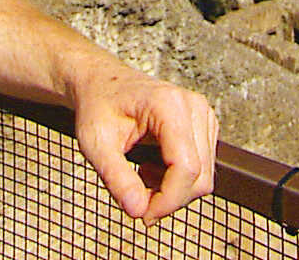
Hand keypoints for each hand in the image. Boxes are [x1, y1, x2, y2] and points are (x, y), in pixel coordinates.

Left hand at [70, 65, 218, 223]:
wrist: (101, 83)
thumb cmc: (97, 105)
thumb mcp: (95, 143)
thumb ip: (116, 178)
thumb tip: (138, 210)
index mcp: (168, 105)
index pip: (186, 167)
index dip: (167, 200)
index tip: (143, 215)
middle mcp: (193, 107)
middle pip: (199, 176)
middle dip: (169, 199)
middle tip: (137, 202)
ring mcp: (202, 115)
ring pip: (203, 176)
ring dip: (173, 190)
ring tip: (140, 177)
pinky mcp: (203, 126)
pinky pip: (201, 168)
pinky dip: (178, 180)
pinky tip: (153, 168)